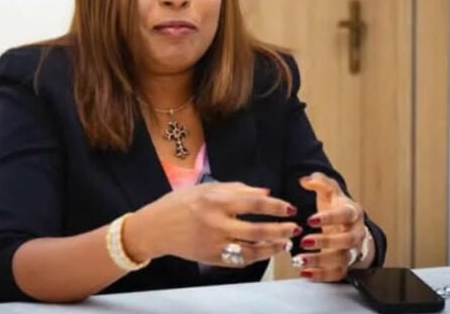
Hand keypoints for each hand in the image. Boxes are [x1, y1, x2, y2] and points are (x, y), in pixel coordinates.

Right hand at [124, 182, 299, 267]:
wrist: (154, 228)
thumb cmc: (179, 204)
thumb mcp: (205, 188)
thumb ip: (236, 189)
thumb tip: (265, 192)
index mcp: (215, 200)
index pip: (254, 203)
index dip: (276, 206)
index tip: (289, 208)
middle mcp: (216, 223)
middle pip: (258, 230)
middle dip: (281, 230)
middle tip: (295, 227)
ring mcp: (214, 243)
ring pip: (252, 249)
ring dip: (272, 247)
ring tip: (284, 242)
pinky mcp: (211, 258)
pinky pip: (240, 260)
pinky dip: (256, 257)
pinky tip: (266, 251)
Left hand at [294, 172, 368, 280]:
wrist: (350, 228)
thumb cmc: (337, 208)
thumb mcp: (330, 192)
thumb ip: (319, 182)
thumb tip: (305, 179)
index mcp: (353, 213)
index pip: (345, 215)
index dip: (329, 218)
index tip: (310, 219)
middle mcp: (356, 233)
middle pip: (346, 241)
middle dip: (325, 242)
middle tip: (304, 241)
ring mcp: (353, 251)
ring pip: (341, 259)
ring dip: (320, 261)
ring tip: (299, 260)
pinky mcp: (346, 265)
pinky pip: (337, 274)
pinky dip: (322, 276)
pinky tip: (305, 273)